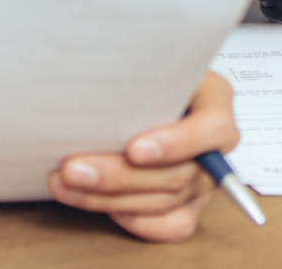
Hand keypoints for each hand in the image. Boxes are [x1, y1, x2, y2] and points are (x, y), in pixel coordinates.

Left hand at [47, 70, 237, 241]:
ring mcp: (203, 178)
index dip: (177, 143)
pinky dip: (135, 220)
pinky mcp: (189, 204)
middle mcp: (214, 144)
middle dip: (119, 175)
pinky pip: (172, 226)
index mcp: (215, 100)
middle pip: (179, 173)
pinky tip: (101, 204)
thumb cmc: (144, 70)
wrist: (140, 89)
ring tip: (67, 183)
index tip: (135, 149)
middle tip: (74, 168)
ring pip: (164, 201)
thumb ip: (138, 68)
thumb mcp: (147, 56)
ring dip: (109, 197)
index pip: (214, 127)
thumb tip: (100, 76)